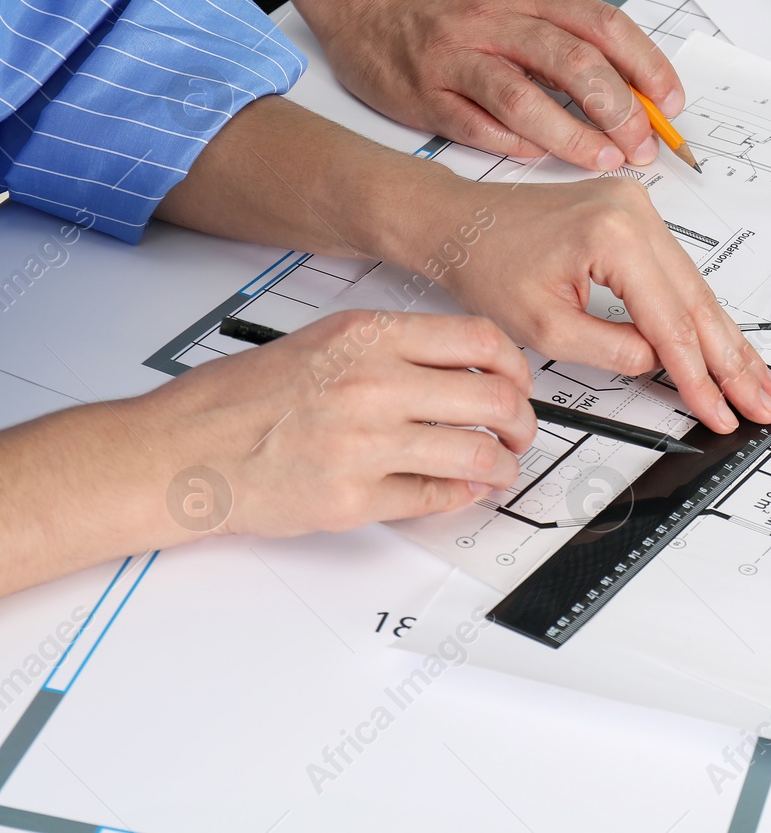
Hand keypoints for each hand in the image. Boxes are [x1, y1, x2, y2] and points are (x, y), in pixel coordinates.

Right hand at [138, 311, 536, 537]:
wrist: (183, 450)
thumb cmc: (247, 397)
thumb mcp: (326, 341)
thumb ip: (396, 348)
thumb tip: (468, 366)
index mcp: (368, 337)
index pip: (481, 341)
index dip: (517, 367)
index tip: (519, 384)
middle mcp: (372, 385)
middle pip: (493, 400)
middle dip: (521, 422)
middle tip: (519, 433)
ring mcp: (364, 444)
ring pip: (474, 454)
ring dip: (501, 467)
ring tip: (499, 468)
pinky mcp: (352, 499)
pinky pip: (434, 498)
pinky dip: (459, 497)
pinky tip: (460, 490)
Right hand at [281, 0, 683, 170]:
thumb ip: (566, 31)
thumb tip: (633, 84)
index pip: (602, 26)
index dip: (646, 66)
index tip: (669, 102)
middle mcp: (493, 20)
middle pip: (571, 63)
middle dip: (618, 109)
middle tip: (642, 143)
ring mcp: (456, 57)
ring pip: (524, 100)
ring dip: (573, 136)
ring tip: (603, 159)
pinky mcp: (425, 94)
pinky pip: (479, 128)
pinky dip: (517, 146)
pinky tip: (541, 157)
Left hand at [417, 175, 770, 433]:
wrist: (459, 222)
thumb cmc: (486, 263)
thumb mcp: (542, 327)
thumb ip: (610, 350)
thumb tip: (658, 362)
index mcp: (615, 235)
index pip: (670, 323)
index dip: (698, 376)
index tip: (721, 411)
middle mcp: (637, 213)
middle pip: (698, 303)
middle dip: (732, 361)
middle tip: (763, 401)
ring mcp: (641, 210)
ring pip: (696, 290)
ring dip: (727, 341)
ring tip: (758, 381)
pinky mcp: (637, 217)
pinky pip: (679, 275)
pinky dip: (700, 315)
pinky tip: (725, 343)